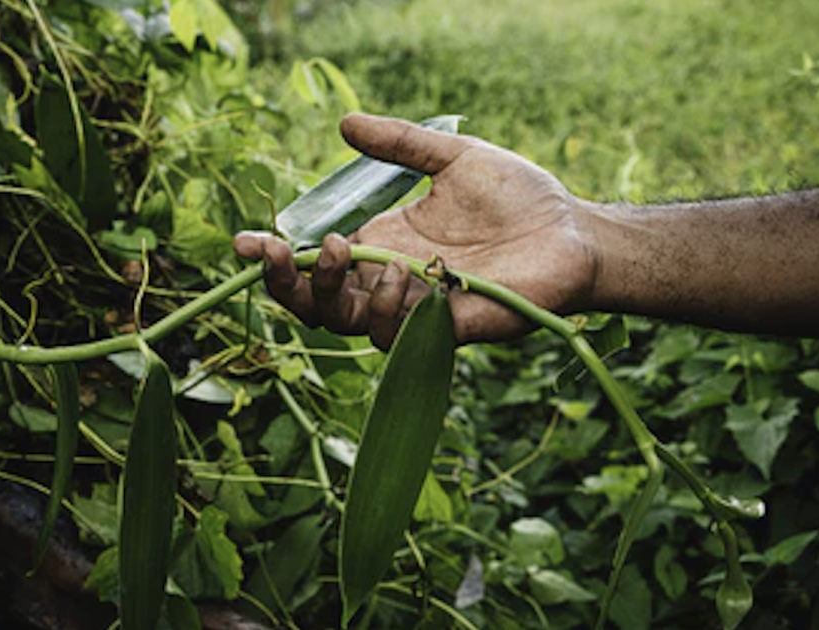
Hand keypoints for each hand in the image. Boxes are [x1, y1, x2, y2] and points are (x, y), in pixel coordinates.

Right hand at [234, 113, 600, 347]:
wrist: (574, 230)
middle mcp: (387, 283)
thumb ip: (399, 145)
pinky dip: (385, 308)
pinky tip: (400, 274)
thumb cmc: (518, 198)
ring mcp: (412, 310)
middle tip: (274, 250)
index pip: (312, 263)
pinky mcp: (442, 330)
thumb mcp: (451, 158)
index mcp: (380, 245)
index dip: (274, 258)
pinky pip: (394, 337)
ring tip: (348, 247)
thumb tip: (345, 123)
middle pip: (313, 304)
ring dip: (331, 289)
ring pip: (343, 323)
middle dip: (283, 281)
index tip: (244, 239)